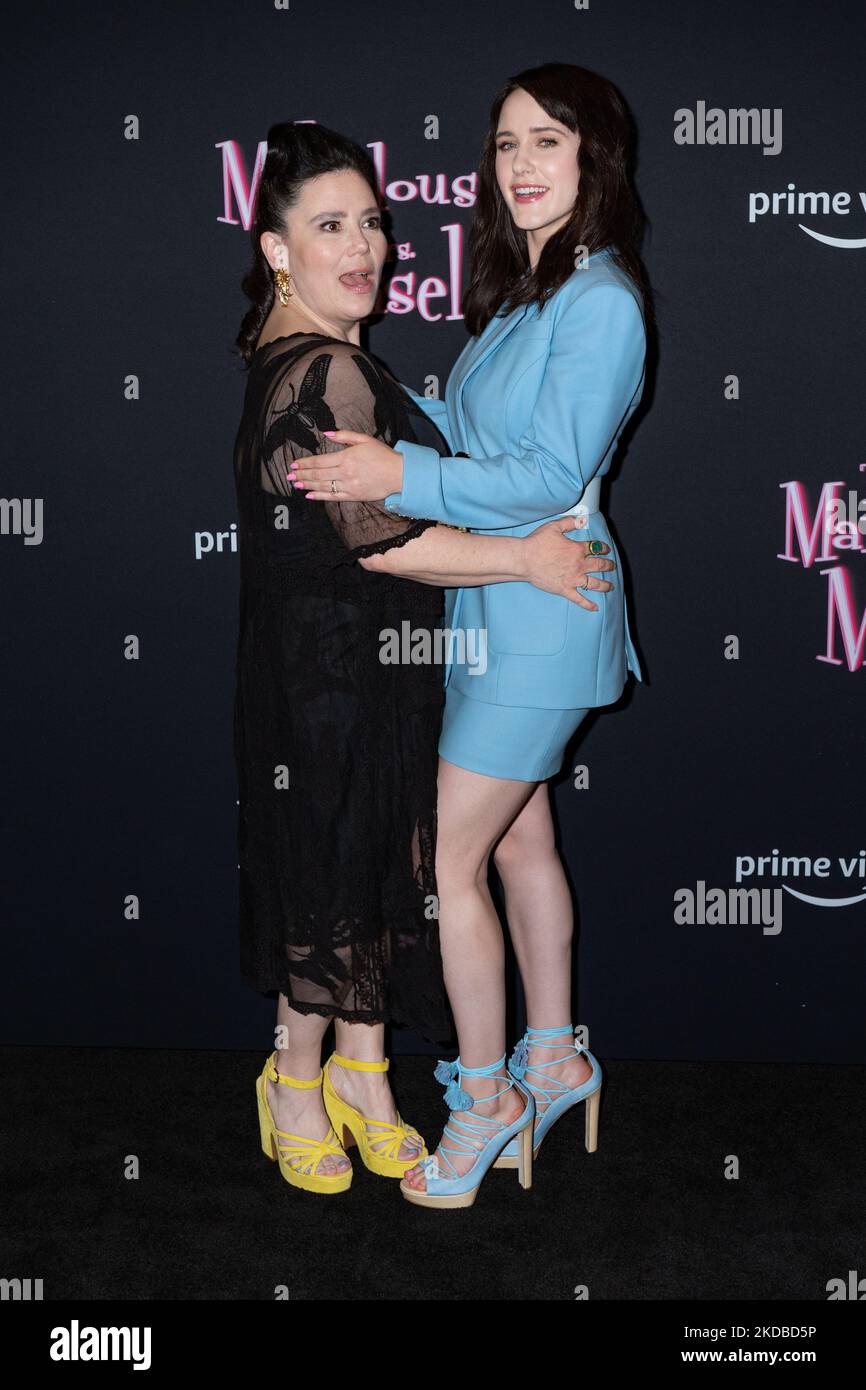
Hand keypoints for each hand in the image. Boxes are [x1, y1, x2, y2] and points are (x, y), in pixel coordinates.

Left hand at [286, 431, 402, 500]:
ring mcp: (349, 485)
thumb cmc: (383, 455)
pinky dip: (319, 496)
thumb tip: (326, 434)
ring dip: (307, 485)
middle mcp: (345, 472)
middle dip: (302, 474)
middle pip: (318, 474)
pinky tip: (309, 495)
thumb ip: (344, 436)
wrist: (399, 474)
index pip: (320, 461)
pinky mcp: (353, 496)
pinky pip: (332, 497)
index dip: (305, 463)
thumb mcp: (364, 439)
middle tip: (289, 476)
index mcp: (346, 457)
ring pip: (322, 485)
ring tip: (296, 484)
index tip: (295, 464)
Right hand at [520, 517, 615, 611]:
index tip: (606, 549)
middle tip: (612, 566)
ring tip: (610, 586)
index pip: (596, 548)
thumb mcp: (554, 527)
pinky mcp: (565, 589)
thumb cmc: (537, 543)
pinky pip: (579, 599)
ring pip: (594, 584)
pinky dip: (588, 604)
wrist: (525, 559)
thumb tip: (582, 520)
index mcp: (577, 549)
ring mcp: (573, 579)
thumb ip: (570, 522)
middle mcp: (579, 565)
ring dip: (605, 585)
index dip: (603, 548)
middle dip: (608, 565)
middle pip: (599, 565)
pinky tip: (595, 608)